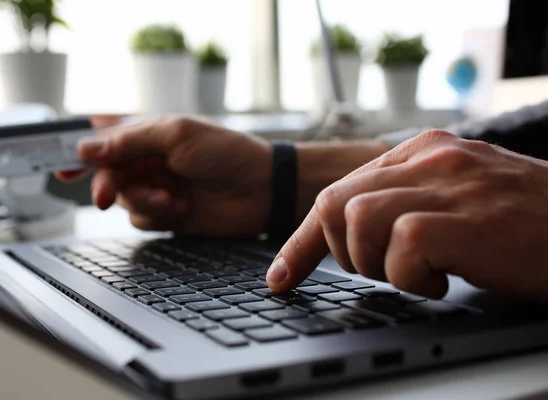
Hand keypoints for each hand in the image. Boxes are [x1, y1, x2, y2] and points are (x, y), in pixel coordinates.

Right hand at [56, 116, 271, 236]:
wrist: (263, 189)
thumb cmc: (227, 152)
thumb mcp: (175, 135)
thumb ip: (128, 141)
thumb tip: (85, 146)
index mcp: (149, 133)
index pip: (105, 139)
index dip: (80, 152)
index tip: (62, 168)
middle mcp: (150, 160)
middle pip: (107, 173)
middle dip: (105, 183)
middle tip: (104, 193)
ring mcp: (159, 187)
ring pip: (123, 199)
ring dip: (140, 200)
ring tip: (171, 197)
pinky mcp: (169, 213)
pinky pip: (142, 219)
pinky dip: (156, 215)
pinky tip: (180, 208)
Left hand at [267, 130, 547, 302]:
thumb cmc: (519, 223)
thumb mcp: (453, 197)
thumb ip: (403, 200)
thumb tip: (348, 231)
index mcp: (420, 150)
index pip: (339, 191)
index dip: (303, 240)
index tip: (282, 276)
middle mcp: (428, 158)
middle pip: (334, 202)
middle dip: (339, 251)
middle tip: (380, 271)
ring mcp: (446, 184)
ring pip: (356, 220)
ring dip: (375, 263)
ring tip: (420, 274)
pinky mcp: (463, 217)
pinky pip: (400, 246)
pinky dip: (412, 277)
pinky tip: (445, 282)